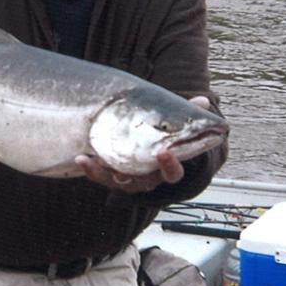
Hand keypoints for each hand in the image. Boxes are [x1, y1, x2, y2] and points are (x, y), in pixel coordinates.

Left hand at [75, 95, 211, 193]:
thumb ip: (187, 114)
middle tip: (118, 167)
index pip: (173, 173)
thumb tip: (203, 102)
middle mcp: (149, 178)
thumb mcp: (175, 124)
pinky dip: (90, 168)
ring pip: (116, 182)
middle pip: (141, 183)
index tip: (164, 151)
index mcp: (167, 168)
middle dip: (128, 176)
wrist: (151, 145)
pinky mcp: (112, 175)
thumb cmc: (165, 134)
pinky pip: (101, 176)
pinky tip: (81, 157)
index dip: (170, 165)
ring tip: (87, 159)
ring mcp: (129, 179)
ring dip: (101, 173)